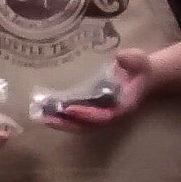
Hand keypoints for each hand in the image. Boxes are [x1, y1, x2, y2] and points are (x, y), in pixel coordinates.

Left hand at [38, 50, 153, 132]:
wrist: (141, 75)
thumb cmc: (139, 67)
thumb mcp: (139, 60)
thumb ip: (133, 59)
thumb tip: (120, 56)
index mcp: (123, 105)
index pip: (105, 116)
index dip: (88, 115)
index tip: (70, 110)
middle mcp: (110, 114)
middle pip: (87, 125)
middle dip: (66, 123)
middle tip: (45, 118)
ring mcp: (100, 113)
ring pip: (79, 124)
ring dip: (59, 122)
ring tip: (39, 116)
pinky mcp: (92, 109)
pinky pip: (75, 117)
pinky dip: (60, 116)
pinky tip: (43, 110)